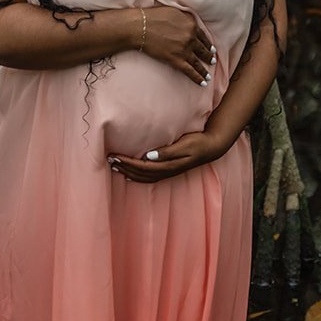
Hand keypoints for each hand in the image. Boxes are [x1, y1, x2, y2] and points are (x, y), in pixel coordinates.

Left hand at [108, 129, 232, 182]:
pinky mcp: (169, 170)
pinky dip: (137, 177)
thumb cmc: (198, 142)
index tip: (114, 156)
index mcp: (168, 165)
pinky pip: (149, 177)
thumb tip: (148, 156)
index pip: (142, 166)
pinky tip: (129, 175)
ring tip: (114, 167)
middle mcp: (166, 171)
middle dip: (123, 167)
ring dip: (127, 172)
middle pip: (140, 173)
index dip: (127, 163)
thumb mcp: (184, 144)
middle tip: (109, 160)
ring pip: (143, 177)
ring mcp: (167, 172)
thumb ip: (167, 151)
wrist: (212, 147)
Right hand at [138, 4, 215, 87]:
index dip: (208, 44)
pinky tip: (203, 83)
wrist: (140, 26)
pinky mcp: (176, 60)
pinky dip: (198, 78)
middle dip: (208, 56)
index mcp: (192, 24)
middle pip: (203, 49)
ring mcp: (185, 50)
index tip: (211, 48)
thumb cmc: (153, 16)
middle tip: (212, 60)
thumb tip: (190, 23)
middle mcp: (191, 37)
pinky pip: (190, 71)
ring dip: (204, 70)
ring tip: (208, 76)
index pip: (203, 36)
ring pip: (198, 62)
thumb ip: (186, 18)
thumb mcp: (174, 11)